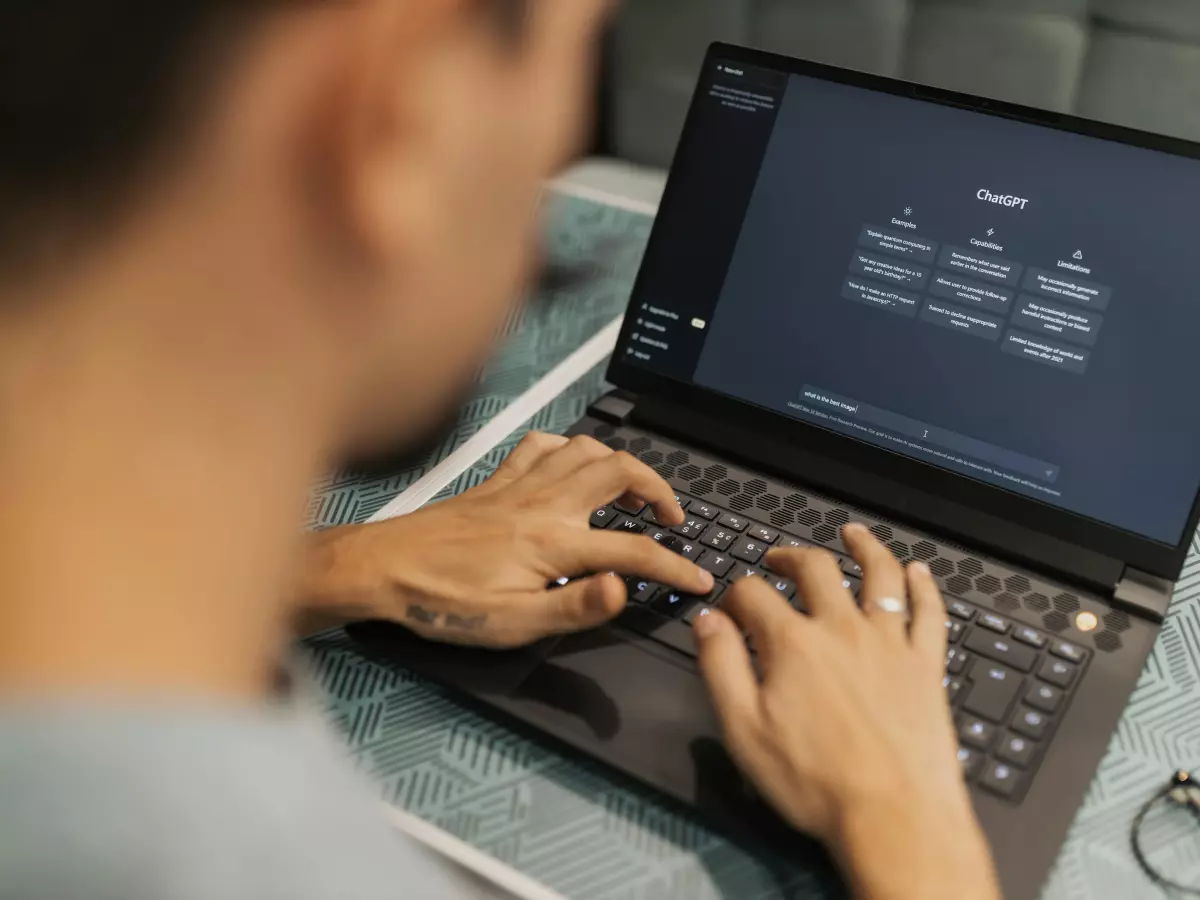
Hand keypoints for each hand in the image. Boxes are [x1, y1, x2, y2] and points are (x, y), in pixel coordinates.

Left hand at [300, 432, 712, 646]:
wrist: (382, 568)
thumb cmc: (442, 602)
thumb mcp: (512, 624)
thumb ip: (574, 606)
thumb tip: (622, 589)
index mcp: (554, 543)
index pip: (634, 551)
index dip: (676, 566)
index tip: (699, 579)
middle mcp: (543, 504)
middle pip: (621, 473)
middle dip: (661, 491)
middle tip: (673, 520)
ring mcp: (520, 485)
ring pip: (587, 449)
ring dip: (621, 463)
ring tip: (634, 491)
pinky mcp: (497, 480)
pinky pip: (542, 445)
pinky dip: (569, 447)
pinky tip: (573, 465)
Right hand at [693, 524, 998, 899]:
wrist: (893, 816)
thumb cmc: (815, 782)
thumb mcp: (744, 729)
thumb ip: (721, 666)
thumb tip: (708, 620)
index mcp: (793, 644)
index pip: (753, 593)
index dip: (735, 593)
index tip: (730, 607)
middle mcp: (842, 630)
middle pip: (815, 569)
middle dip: (790, 556)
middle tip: (779, 559)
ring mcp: (889, 643)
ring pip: (879, 575)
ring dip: (864, 547)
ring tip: (853, 533)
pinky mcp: (927, 665)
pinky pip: (929, 613)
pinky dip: (924, 587)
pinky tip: (919, 572)